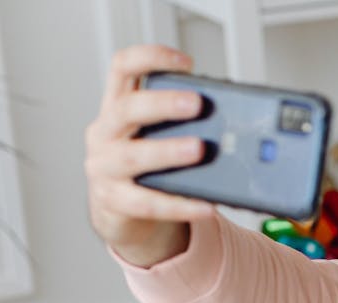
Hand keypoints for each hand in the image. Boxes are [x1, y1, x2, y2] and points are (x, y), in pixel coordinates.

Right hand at [85, 45, 217, 266]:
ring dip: (168, 151)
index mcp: (116, 107)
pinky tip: (206, 206)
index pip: (122, 67)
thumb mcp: (152, 133)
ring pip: (133, 156)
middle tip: (196, 104)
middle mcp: (105, 132)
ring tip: (199, 149)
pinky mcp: (113, 201)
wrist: (117, 209)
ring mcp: (104, 167)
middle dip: (163, 104)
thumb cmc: (144, 164)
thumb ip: (179, 122)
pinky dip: (180, 205)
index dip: (150, 57)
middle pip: (127, 109)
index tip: (186, 61)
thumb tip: (233, 123)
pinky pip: (148, 203)